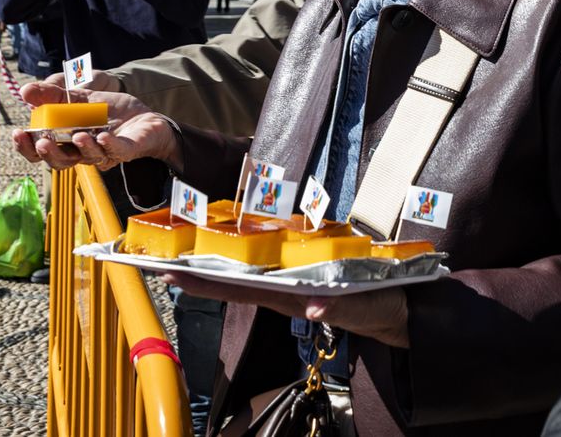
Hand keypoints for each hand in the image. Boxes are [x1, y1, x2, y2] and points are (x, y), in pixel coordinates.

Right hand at [11, 81, 178, 168]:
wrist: (144, 115)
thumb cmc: (108, 111)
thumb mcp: (79, 98)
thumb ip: (53, 95)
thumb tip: (24, 90)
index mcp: (66, 142)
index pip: (42, 151)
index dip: (28, 147)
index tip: (18, 133)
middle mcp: (82, 152)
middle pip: (61, 161)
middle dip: (49, 153)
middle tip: (41, 143)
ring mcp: (105, 154)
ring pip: (89, 158)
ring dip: (82, 147)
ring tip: (78, 136)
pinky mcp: (126, 150)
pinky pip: (116, 151)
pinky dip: (109, 145)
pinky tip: (103, 136)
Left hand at [160, 272, 410, 348]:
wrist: (400, 311)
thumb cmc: (381, 306)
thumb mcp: (366, 307)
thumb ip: (343, 308)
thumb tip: (316, 308)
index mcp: (295, 298)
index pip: (242, 290)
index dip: (208, 284)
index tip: (174, 275)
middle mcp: (287, 291)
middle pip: (234, 282)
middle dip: (197, 273)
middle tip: (160, 261)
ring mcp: (293, 285)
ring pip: (246, 275)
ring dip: (214, 265)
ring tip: (183, 252)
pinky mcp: (305, 276)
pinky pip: (267, 267)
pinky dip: (244, 260)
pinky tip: (230, 249)